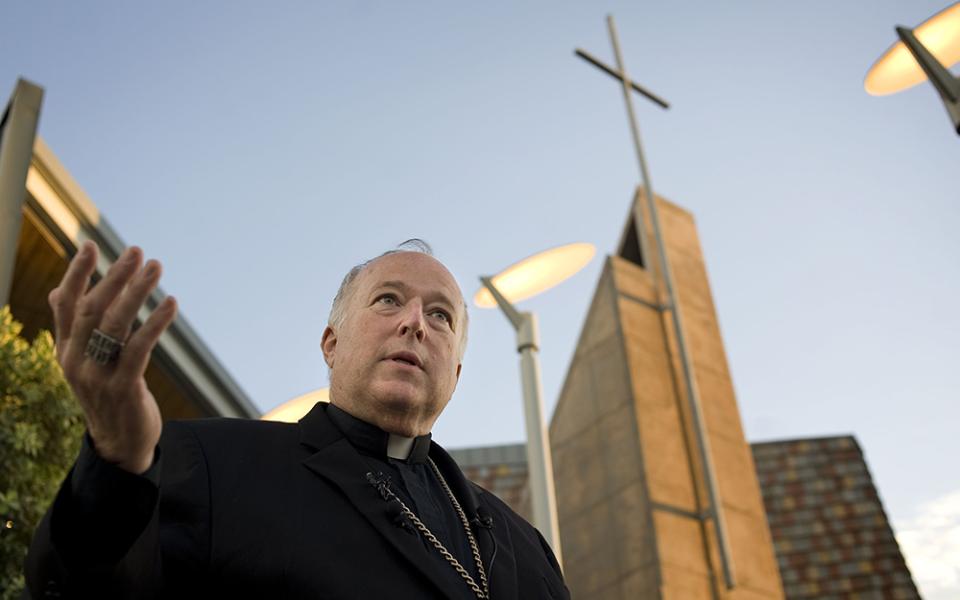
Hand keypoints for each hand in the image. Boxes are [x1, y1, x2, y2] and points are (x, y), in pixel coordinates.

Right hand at [48, 241, 177, 473]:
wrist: (119, 445)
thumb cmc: (105, 394)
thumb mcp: (83, 362)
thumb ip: (74, 328)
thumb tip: (58, 290)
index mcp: (65, 351)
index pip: (66, 305)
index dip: (77, 274)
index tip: (90, 245)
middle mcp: (76, 361)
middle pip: (92, 309)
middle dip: (114, 276)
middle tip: (136, 251)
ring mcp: (98, 376)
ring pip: (116, 325)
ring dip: (137, 292)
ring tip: (155, 267)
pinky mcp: (124, 387)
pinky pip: (139, 348)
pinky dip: (155, 323)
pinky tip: (171, 303)